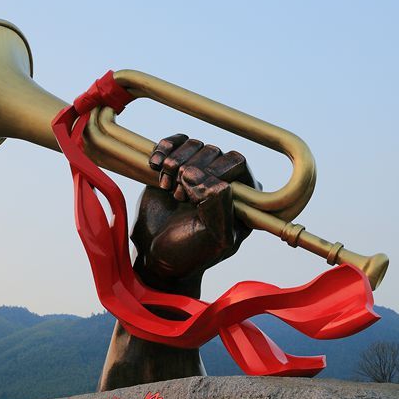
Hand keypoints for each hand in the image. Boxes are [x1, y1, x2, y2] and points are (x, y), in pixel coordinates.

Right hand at [131, 134, 259, 296]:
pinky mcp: (177, 166)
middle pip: (213, 151)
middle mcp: (225, 180)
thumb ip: (219, 207)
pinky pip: (176, 142)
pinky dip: (164, 148)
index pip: (236, 162)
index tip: (193, 196)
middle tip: (179, 197)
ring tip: (167, 188)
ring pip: (194, 144)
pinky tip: (154, 165)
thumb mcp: (214, 239)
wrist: (156, 256)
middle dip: (191, 170)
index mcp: (243, 197)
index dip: (212, 172)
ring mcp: (200, 171)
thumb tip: (199, 175)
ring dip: (175, 164)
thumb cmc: (189, 254)